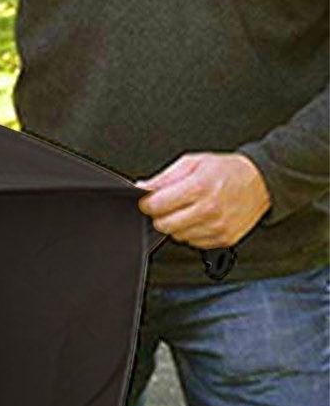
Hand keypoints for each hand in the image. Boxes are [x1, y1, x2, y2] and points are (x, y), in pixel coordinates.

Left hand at [136, 152, 270, 247]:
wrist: (262, 182)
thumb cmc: (228, 171)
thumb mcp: (193, 163)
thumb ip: (164, 177)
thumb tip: (142, 187)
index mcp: (199, 187)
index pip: (156, 205)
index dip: (147, 203)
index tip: (150, 200)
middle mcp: (209, 210)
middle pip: (163, 224)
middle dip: (160, 215)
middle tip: (169, 205)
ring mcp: (218, 227)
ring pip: (177, 236)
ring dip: (177, 224)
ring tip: (190, 209)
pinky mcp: (225, 239)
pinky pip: (194, 242)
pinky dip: (192, 232)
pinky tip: (201, 218)